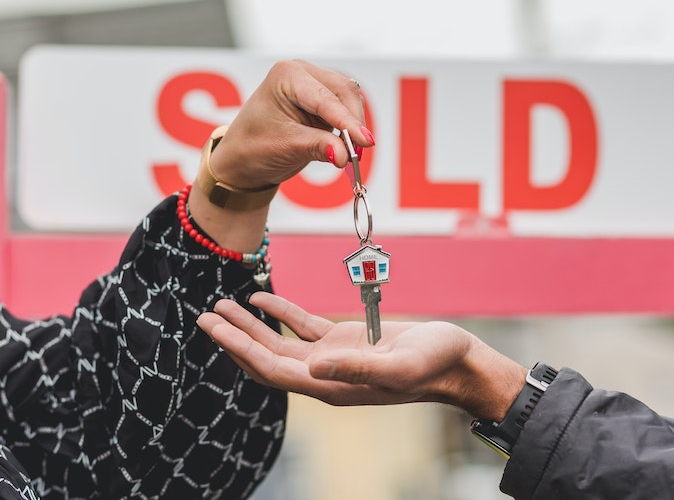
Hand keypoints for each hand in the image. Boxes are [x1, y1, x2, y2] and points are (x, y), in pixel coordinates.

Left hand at [196, 292, 526, 419]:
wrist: (457, 362)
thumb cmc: (437, 364)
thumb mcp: (402, 365)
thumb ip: (360, 370)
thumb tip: (312, 370)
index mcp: (332, 385)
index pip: (272, 370)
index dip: (240, 350)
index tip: (214, 329)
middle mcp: (325, 374)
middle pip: (266, 358)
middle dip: (234, 338)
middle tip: (205, 315)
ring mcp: (333, 358)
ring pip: (280, 343)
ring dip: (251, 326)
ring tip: (222, 306)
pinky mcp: (344, 341)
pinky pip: (303, 327)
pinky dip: (281, 313)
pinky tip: (262, 299)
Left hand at [211, 59, 373, 189]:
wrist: (243, 157)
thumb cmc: (253, 147)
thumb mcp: (285, 147)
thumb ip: (318, 147)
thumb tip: (345, 155)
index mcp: (286, 76)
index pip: (325, 98)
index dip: (347, 121)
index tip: (365, 141)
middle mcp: (302, 73)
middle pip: (344, 92)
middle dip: (353, 122)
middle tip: (359, 152)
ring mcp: (314, 84)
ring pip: (350, 99)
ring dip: (354, 125)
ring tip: (351, 152)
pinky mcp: (323, 100)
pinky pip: (347, 109)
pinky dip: (350, 127)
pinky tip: (347, 145)